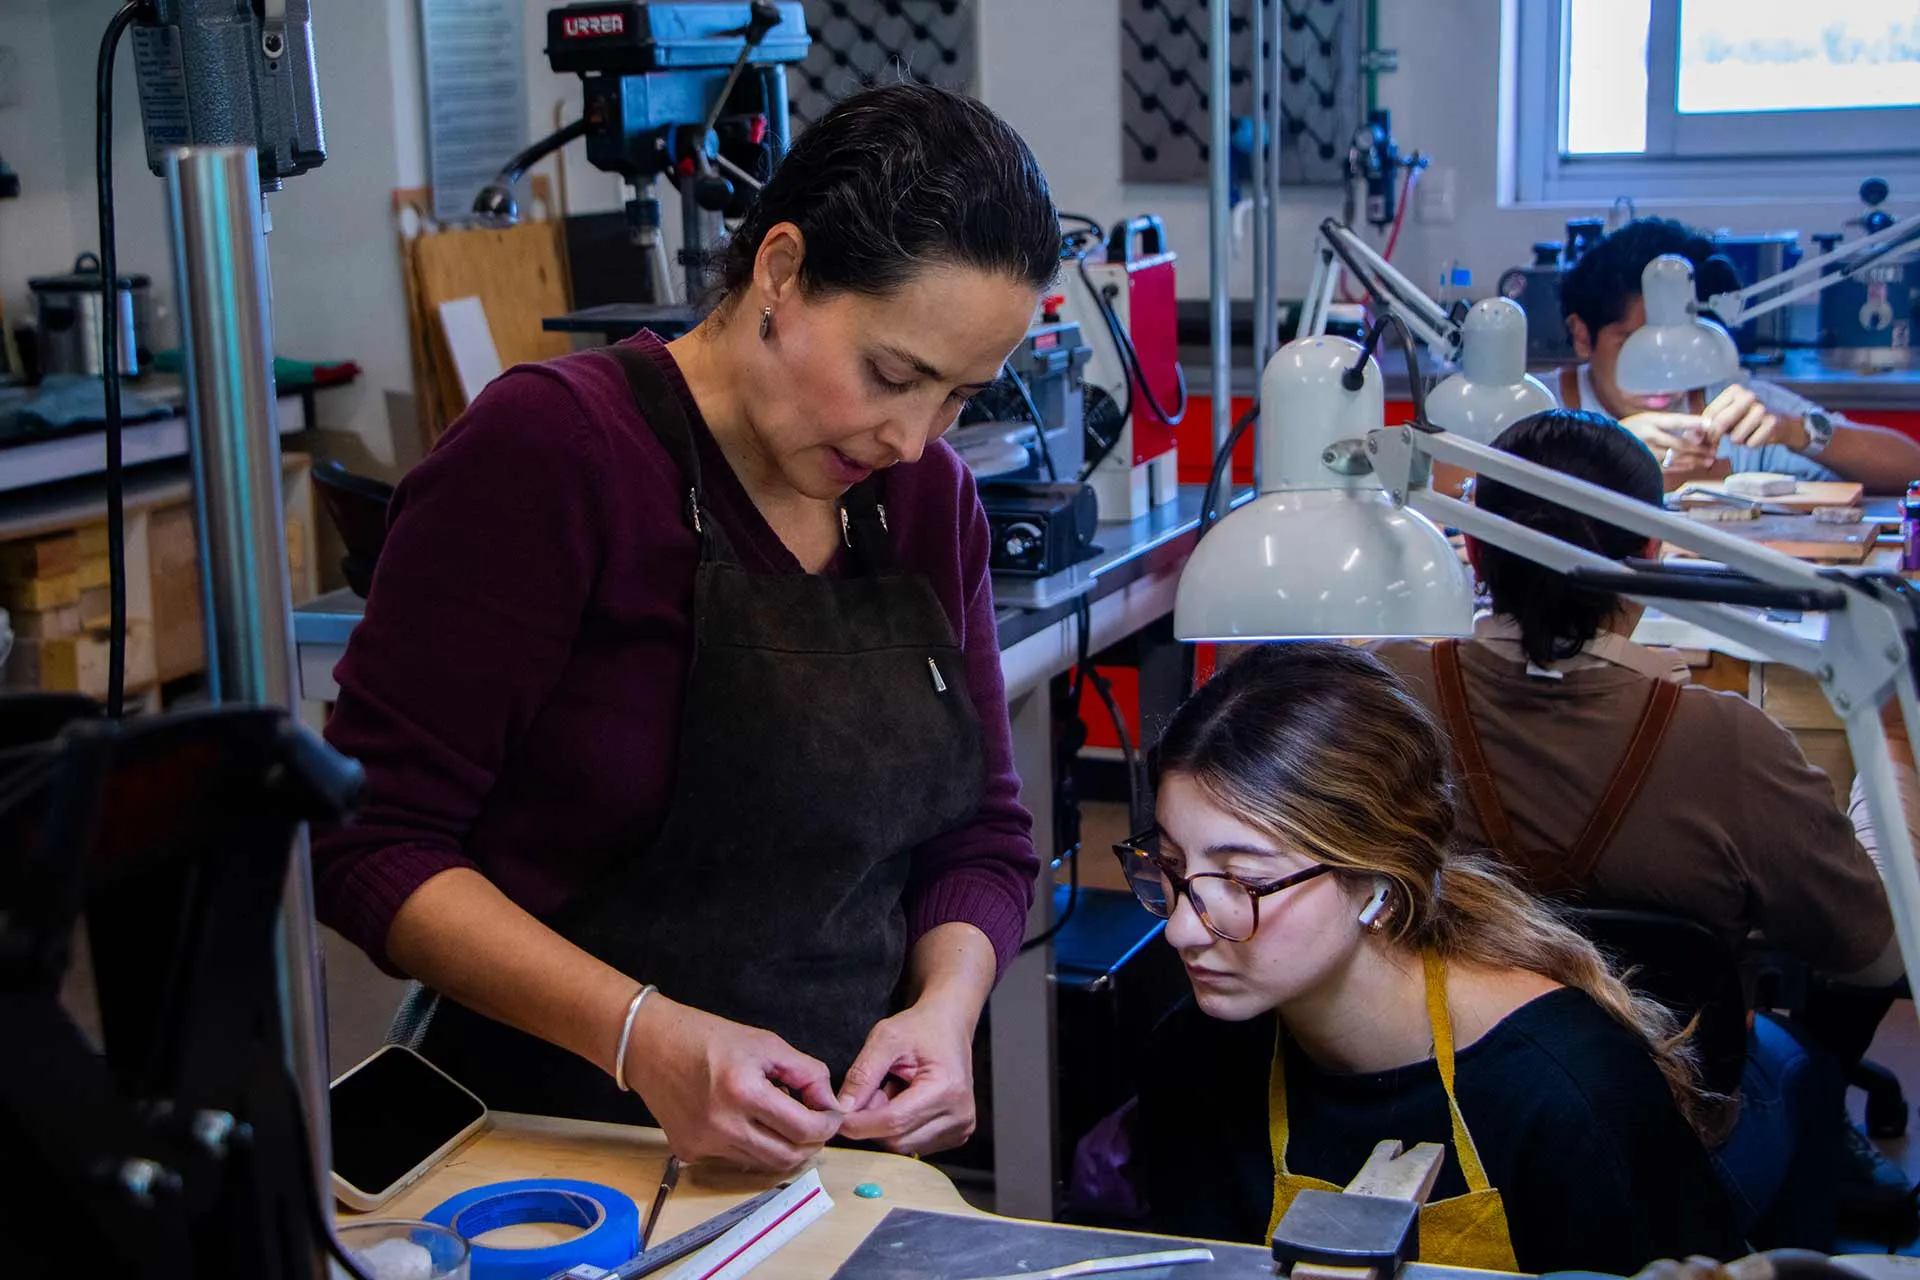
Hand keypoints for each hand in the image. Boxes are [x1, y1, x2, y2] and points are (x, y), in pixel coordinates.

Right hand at [623, 995, 842, 1171]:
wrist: (650, 1045)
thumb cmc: (708, 1038)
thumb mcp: (766, 1044)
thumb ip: (806, 1073)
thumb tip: (830, 1103)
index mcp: (743, 1091)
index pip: (804, 1129)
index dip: (828, 1125)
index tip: (832, 1115)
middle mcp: (722, 1125)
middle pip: (788, 1156)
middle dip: (812, 1143)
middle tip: (816, 1124)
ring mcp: (704, 1144)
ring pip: (764, 1163)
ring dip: (784, 1146)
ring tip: (783, 1119)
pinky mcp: (690, 1153)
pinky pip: (736, 1159)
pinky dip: (753, 1146)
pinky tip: (749, 1121)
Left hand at [836, 997, 978, 1154]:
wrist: (950, 1025)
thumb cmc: (921, 1027)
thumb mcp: (886, 1038)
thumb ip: (862, 1073)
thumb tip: (842, 1109)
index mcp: (946, 1088)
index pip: (894, 1121)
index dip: (859, 1122)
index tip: (836, 1115)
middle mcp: (960, 1114)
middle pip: (897, 1139)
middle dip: (872, 1121)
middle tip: (872, 1090)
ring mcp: (961, 1127)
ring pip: (903, 1147)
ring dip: (886, 1126)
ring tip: (891, 1091)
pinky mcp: (957, 1134)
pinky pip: (914, 1145)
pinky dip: (900, 1128)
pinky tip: (904, 1103)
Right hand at [1619, 411, 1715, 472]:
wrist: (1606, 442)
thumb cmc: (1629, 430)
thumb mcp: (1647, 419)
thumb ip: (1669, 423)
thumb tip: (1696, 427)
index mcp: (1649, 421)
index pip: (1675, 421)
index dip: (1693, 422)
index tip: (1709, 424)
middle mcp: (1648, 436)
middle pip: (1679, 443)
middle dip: (1699, 448)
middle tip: (1712, 449)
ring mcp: (1646, 451)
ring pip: (1676, 457)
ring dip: (1694, 459)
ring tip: (1708, 459)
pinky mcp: (1644, 463)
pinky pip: (1668, 467)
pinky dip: (1682, 466)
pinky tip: (1691, 465)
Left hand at [1701, 384, 1800, 450]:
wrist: (1777, 424)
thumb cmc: (1743, 420)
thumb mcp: (1723, 418)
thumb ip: (1706, 425)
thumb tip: (1690, 435)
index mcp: (1734, 390)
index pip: (1710, 414)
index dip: (1706, 429)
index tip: (1709, 434)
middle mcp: (1749, 395)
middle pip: (1721, 423)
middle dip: (1718, 437)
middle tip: (1722, 439)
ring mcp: (1762, 408)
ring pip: (1736, 437)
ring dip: (1738, 441)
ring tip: (1745, 433)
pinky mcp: (1772, 422)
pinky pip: (1751, 444)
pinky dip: (1751, 445)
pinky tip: (1757, 435)